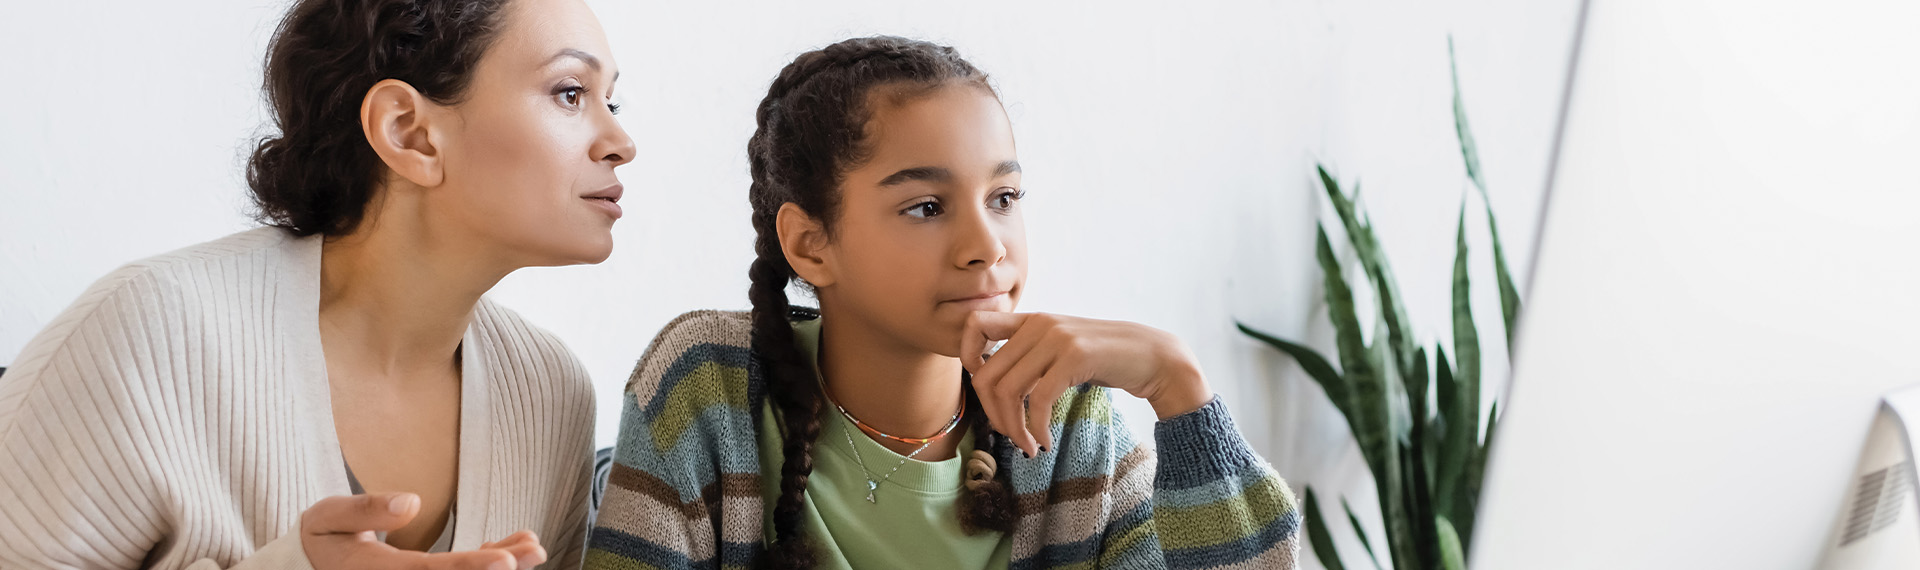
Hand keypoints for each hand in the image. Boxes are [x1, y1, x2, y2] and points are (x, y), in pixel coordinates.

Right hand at [300, 492, 546, 569]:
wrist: (314, 568)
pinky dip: (491, 563)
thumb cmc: (322, 539)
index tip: (504, 561)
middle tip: (532, 552)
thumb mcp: (326, 519)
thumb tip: (410, 502)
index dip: (468, 569)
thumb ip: (362, 511)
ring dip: (503, 566)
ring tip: (534, 547)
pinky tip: (518, 548)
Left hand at [960, 312, 1213, 456]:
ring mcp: (1057, 338)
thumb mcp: (1061, 351)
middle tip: (1013, 437)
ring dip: (1014, 429)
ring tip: (1029, 446)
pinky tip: (1046, 442)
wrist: (1154, 357)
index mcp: (1032, 320)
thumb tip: (992, 384)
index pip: (975, 325)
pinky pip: (1038, 400)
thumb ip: (1031, 357)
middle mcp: (1039, 324)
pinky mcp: (1075, 356)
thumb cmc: (1106, 360)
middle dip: (994, 416)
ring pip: (1008, 391)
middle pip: (987, 375)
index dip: (967, 357)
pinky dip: (1036, 429)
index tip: (986, 389)